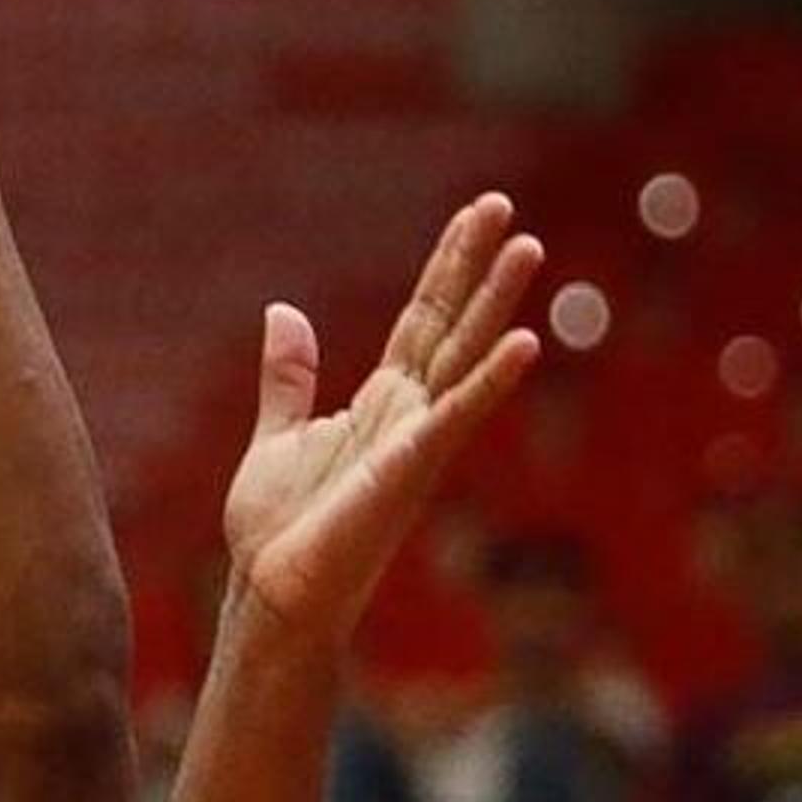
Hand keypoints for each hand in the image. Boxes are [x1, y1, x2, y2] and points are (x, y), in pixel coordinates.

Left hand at [223, 196, 541, 638]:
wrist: (271, 593)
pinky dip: (491, 382)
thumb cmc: (278, 530)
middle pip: (452, 325)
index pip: (423, 318)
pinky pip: (458, 417)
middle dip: (478, 267)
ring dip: (497, 304)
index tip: (476, 216)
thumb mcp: (276, 433)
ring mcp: (417, 440)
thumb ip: (290, 377)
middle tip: (508, 208)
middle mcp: (410, 414)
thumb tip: (284, 312)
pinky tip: (526, 344)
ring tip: (530, 248)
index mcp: (381, 402)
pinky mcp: (412, 468)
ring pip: (465, 357)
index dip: (448, 266)